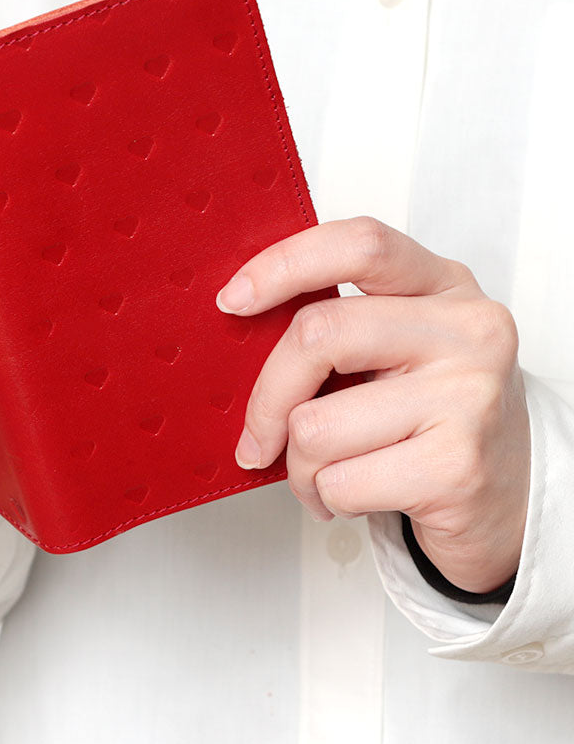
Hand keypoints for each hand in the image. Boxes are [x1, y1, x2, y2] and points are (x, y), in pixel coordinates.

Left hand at [216, 216, 530, 593]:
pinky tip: (354, 496)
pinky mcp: (458, 467)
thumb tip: (238, 337)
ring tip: (326, 474)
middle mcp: (465, 331)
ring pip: (316, 425)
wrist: (511, 496)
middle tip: (258, 436)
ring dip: (300, 466)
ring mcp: (467, 397)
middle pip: (318, 334)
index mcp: (442, 286)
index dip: (284, 264)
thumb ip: (339, 327)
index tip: (233, 299)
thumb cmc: (433, 416)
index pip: (358, 245)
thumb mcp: (398, 348)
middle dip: (266, 398)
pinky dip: (326, 498)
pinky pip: (340, 481)